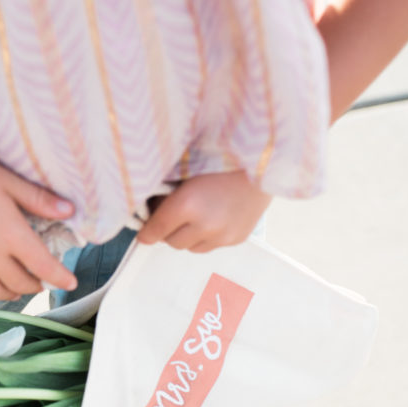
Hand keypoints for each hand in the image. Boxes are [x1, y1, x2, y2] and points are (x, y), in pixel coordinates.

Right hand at [0, 149, 78, 300]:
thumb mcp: (8, 181)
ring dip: (11, 293)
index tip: (70, 282)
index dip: (60, 278)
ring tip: (17, 285)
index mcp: (12, 234)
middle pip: (21, 284)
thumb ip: (39, 200)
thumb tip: (69, 211)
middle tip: (41, 279)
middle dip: (36, 285)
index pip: (44, 266)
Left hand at [136, 171, 271, 251]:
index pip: (155, 229)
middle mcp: (204, 225)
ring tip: (194, 216)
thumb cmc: (223, 159)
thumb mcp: (187, 171)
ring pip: (190, 248)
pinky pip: (210, 246)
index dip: (146, 232)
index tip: (143, 232)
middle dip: (167, 231)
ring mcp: (222, 235)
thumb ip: (166, 193)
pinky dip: (206, 236)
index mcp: (186, 204)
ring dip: (187, 236)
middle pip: (171, 242)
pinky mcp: (236, 239)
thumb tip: (149, 211)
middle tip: (170, 215)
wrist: (265, 161)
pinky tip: (213, 217)